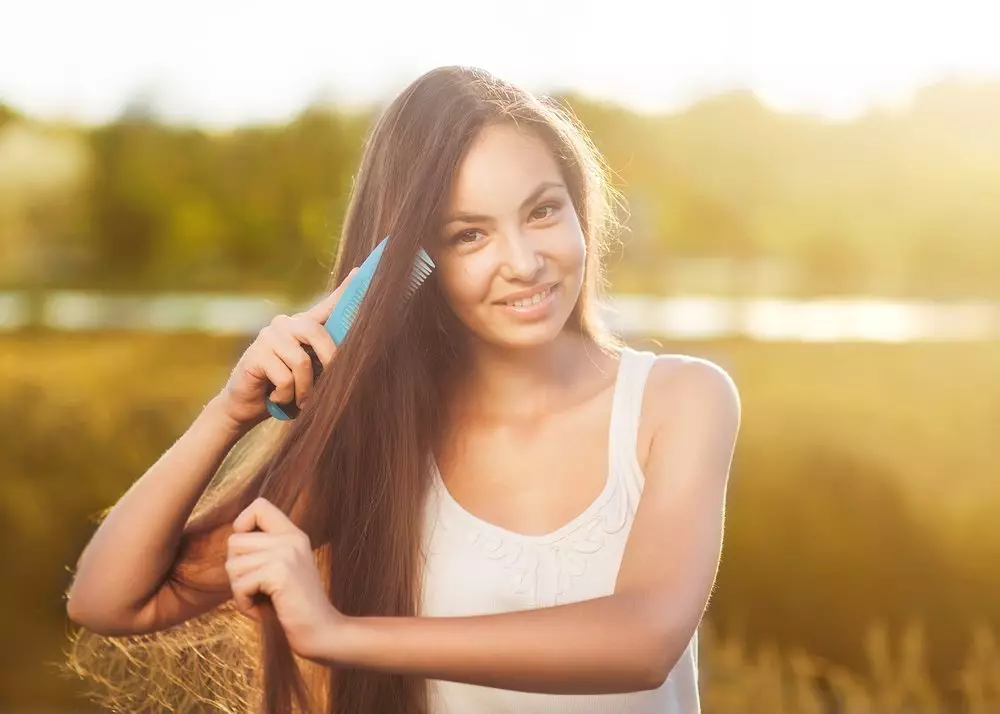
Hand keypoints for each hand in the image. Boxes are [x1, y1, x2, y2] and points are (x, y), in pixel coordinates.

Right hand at [217, 267, 358, 428]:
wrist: (246, 405)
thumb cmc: (285, 390)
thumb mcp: (310, 374)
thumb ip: (324, 361)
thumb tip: (352, 358)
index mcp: (302, 327)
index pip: (327, 306)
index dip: (345, 290)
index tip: (361, 271)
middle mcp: (285, 324)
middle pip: (317, 333)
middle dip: (328, 363)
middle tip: (327, 391)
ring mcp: (269, 337)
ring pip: (301, 363)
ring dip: (304, 390)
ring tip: (299, 401)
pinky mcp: (256, 354)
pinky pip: (284, 378)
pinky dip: (285, 396)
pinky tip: (275, 398)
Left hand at [226, 497, 346, 661]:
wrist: (322, 631)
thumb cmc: (295, 607)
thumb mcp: (284, 569)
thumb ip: (265, 550)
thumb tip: (232, 540)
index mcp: (293, 534)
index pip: (259, 505)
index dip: (242, 524)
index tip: (250, 552)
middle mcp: (291, 539)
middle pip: (235, 541)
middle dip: (237, 570)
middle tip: (257, 588)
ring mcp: (286, 554)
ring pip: (233, 564)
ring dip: (240, 590)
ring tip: (262, 600)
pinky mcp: (279, 573)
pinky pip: (239, 585)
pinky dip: (244, 604)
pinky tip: (263, 610)